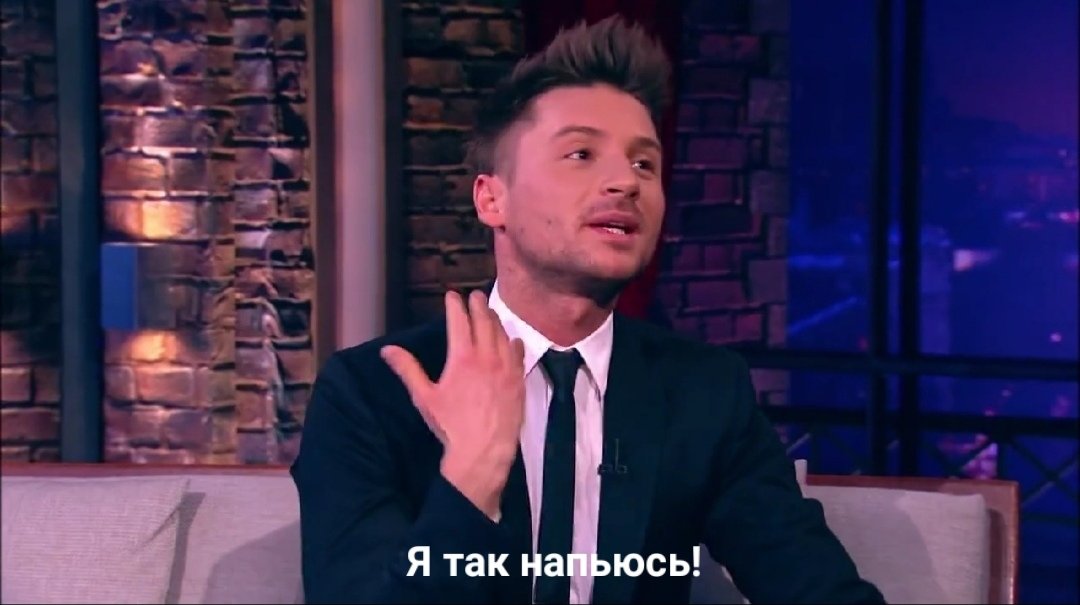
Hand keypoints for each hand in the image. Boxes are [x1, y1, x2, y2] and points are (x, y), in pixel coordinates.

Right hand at [380, 290, 525, 518]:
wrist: (483, 451)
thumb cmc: (451, 425)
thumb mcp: (424, 397)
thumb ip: (408, 369)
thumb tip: (387, 350)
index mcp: (462, 357)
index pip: (459, 321)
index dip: (455, 305)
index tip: (452, 295)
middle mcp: (487, 357)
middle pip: (484, 322)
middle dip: (478, 305)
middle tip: (474, 295)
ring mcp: (506, 368)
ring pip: (502, 335)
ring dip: (495, 320)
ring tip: (490, 313)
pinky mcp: (518, 381)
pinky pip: (518, 354)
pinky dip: (514, 343)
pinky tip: (513, 340)